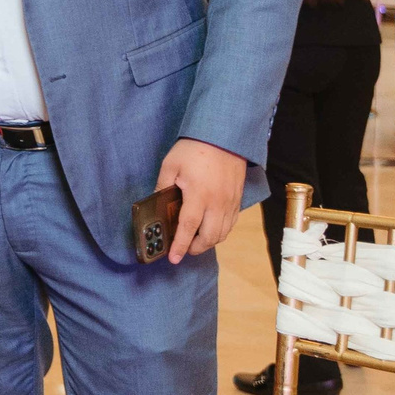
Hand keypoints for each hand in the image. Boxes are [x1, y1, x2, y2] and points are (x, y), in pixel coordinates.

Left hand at [156, 137, 247, 263]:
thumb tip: (156, 204)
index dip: (180, 245)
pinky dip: (221, 231)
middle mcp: (217, 203)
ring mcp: (230, 202)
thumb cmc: (194, 149)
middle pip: (209, 236)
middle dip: (195, 248)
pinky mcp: (238, 199)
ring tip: (195, 243)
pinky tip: (211, 230)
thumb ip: (162, 187)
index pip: (188, 228)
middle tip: (183, 250)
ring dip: (209, 242)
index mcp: (198, 195)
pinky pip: (231, 223)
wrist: (225, 136)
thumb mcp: (170, 165)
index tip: (173, 258)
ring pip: (222, 232)